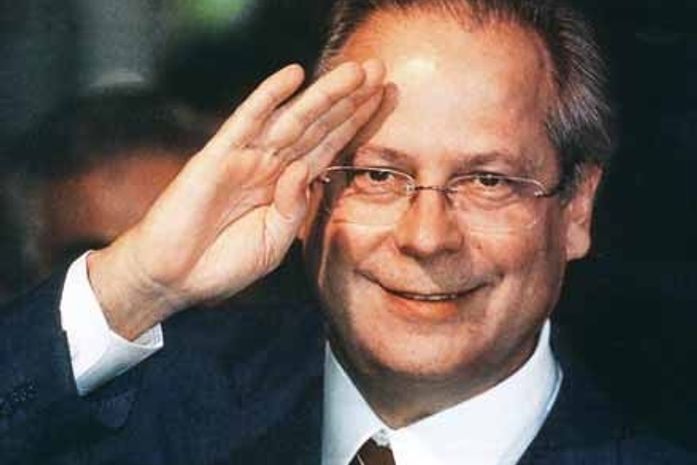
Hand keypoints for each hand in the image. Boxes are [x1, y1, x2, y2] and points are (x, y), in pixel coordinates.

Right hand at [88, 61, 384, 338]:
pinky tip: (293, 76)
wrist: (174, 279)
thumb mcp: (273, 244)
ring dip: (324, 94)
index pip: (328, 147)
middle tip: (380, 70)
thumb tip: (306, 171)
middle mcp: (270, 166)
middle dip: (349, 99)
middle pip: (317, 126)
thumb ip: (293, 210)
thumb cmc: (222, 263)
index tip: (384, 101)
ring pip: (292, 119)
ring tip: (356, 71)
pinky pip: (246, 122)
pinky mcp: (216, 157)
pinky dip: (268, 98)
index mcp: (286, 187)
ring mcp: (244, 158)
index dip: (356, 124)